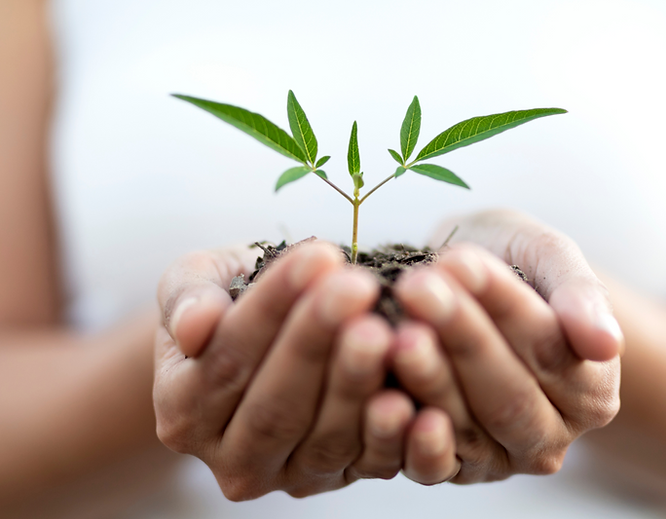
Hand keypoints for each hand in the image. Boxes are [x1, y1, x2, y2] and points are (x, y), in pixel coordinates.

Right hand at [154, 242, 415, 499]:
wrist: (266, 337)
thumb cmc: (230, 299)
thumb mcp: (195, 282)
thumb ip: (186, 297)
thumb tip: (195, 326)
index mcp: (183, 407)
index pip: (229, 359)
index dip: (273, 308)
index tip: (318, 256)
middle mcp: (230, 457)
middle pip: (276, 406)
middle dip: (318, 341)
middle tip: (357, 288)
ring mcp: (287, 477)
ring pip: (325, 437)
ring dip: (358, 382)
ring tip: (385, 329)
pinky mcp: (340, 479)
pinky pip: (370, 464)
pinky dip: (394, 435)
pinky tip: (413, 398)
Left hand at [391, 209, 621, 484]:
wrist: (464, 282)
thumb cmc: (514, 263)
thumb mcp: (549, 255)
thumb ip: (581, 294)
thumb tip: (606, 344)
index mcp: (591, 389)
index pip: (546, 347)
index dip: (500, 305)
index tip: (458, 261)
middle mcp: (549, 435)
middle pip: (507, 395)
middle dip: (460, 337)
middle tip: (416, 289)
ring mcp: (499, 459)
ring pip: (466, 428)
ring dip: (428, 380)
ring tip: (396, 333)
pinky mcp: (451, 468)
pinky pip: (430, 465)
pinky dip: (405, 438)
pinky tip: (384, 399)